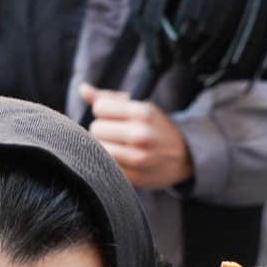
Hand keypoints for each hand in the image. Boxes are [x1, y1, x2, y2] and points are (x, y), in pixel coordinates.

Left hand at [79, 83, 193, 191]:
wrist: (184, 157)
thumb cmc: (154, 127)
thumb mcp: (138, 107)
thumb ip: (109, 98)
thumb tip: (82, 89)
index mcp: (142, 112)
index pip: (100, 108)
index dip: (103, 112)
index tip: (113, 118)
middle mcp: (140, 135)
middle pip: (96, 129)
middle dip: (103, 131)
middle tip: (116, 135)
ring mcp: (138, 158)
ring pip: (98, 149)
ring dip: (104, 148)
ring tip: (117, 147)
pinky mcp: (134, 178)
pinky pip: (105, 168)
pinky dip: (108, 164)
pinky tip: (120, 161)